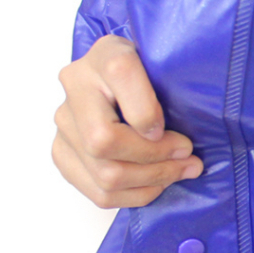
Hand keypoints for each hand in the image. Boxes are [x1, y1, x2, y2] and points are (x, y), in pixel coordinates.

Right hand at [52, 35, 202, 207]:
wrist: (127, 83)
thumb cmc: (151, 75)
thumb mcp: (164, 68)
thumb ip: (156, 91)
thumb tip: (154, 135)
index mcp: (103, 57)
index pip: (120, 79)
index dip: (148, 115)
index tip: (180, 135)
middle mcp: (75, 88)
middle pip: (105, 142)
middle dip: (157, 160)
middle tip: (189, 161)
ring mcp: (65, 124)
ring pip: (105, 175)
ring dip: (151, 181)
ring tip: (177, 173)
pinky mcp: (64, 155)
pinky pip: (99, 194)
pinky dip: (135, 195)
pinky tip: (155, 184)